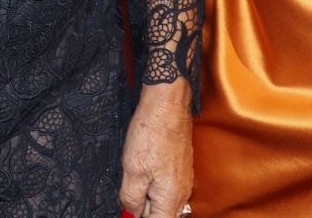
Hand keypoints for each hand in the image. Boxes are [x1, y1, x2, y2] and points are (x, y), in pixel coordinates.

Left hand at [120, 79, 193, 217]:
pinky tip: (144, 164)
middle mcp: (182, 192)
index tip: (129, 208)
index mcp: (171, 198)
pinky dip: (153, 181)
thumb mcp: (132, 170)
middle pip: (161, 213)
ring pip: (162, 199)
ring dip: (147, 193)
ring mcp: (183, 179)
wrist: (167, 104)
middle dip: (143, 207)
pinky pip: (166, 185)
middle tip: (130, 188)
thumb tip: (131, 212)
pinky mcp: (181, 167)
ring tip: (137, 172)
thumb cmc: (152, 133)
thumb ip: (131, 197)